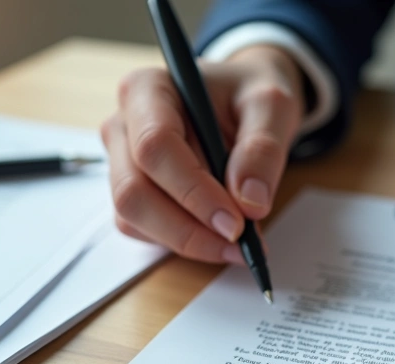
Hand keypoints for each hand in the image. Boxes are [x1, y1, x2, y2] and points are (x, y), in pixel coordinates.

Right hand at [101, 45, 303, 261]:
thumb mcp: (272, 106)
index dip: (193, 191)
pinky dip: (183, 242)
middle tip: (239, 243)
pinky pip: (144, 230)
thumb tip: (249, 202)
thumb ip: (263, 148)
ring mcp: (122, 162)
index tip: (235, 222)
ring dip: (187, 240)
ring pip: (133, 217)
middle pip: (134, 191)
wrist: (246, 103)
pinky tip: (220, 236)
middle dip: (188, 228)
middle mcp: (123, 125)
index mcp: (148, 89)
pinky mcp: (133, 192)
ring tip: (238, 243)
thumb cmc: (251, 95)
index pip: (155, 146)